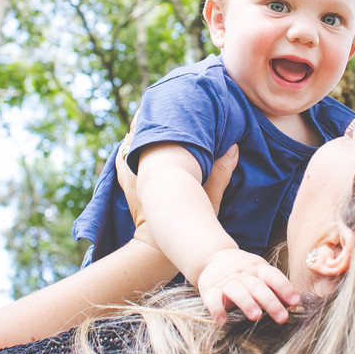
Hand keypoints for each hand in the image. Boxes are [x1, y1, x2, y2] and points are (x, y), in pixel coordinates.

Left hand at [116, 122, 238, 247]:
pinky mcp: (126, 188)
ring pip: (127, 149)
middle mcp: (141, 167)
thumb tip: (233, 148)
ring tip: (139, 126)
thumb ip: (222, 172)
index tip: (162, 104)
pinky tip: (127, 150)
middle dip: (145, 124)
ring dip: (134, 138)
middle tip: (150, 110)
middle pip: (138, 136)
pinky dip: (124, 155)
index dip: (157, 116)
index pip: (155, 132)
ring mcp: (130, 178)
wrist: (155, 249)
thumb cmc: (184, 222)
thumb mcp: (210, 196)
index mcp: (161, 164)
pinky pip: (121, 165)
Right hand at [196, 247, 299, 324]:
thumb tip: (295, 302)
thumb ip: (275, 286)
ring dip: (247, 303)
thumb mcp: (260, 273)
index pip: (273, 276)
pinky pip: (212, 300)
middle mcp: (243, 275)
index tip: (295, 301)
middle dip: (271, 302)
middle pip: (258, 286)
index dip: (284, 287)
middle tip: (282, 318)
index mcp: (258, 269)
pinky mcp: (209, 290)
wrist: (213, 257)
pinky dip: (216, 310)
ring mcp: (226, 282)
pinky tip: (221, 321)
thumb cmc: (244, 272)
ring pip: (237, 291)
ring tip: (256, 317)